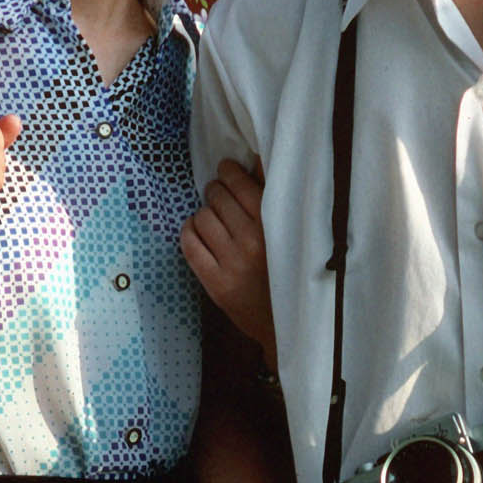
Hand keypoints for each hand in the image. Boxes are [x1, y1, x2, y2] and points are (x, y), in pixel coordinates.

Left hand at [181, 158, 275, 363]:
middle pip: (218, 197)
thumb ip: (277, 197)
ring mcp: (233, 263)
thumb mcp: (293, 231)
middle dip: (217, 192)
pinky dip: (189, 232)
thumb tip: (258, 159)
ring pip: (202, 217)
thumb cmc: (293, 270)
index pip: (240, 182)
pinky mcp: (217, 283)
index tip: (228, 171)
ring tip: (213, 219)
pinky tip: (197, 232)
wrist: (289, 324)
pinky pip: (189, 245)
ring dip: (204, 213)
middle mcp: (253, 241)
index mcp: (276, 224)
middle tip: (221, 196)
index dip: (229, 172)